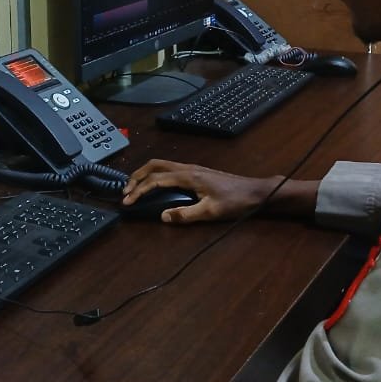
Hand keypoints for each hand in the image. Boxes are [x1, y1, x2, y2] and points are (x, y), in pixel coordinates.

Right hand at [122, 159, 282, 223]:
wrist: (255, 192)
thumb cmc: (235, 202)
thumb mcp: (210, 212)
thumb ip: (185, 215)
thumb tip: (162, 217)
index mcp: (188, 176)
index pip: (156, 180)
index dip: (139, 190)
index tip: (128, 202)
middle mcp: (188, 168)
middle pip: (155, 165)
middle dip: (137, 176)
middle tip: (125, 191)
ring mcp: (192, 168)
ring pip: (162, 165)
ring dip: (146, 174)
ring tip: (136, 188)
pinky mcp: (196, 172)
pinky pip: (169, 169)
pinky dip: (156, 175)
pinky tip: (156, 186)